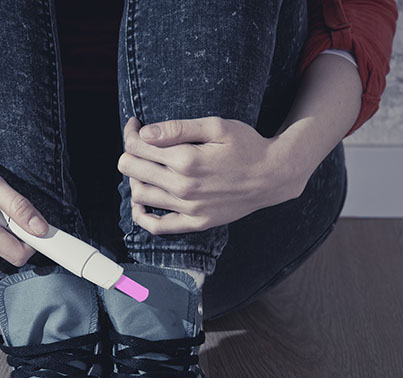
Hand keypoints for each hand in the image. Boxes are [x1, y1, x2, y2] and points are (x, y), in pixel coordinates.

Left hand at [117, 116, 308, 234]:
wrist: (273, 176)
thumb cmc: (247, 145)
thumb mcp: (216, 126)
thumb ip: (178, 128)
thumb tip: (144, 133)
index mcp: (186, 159)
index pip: (137, 146)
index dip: (131, 132)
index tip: (136, 126)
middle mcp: (183, 187)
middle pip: (131, 169)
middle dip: (129, 152)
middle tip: (139, 144)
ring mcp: (189, 209)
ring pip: (139, 195)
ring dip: (135, 179)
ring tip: (147, 168)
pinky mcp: (195, 223)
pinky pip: (157, 227)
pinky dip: (142, 216)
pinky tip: (143, 202)